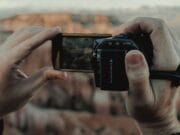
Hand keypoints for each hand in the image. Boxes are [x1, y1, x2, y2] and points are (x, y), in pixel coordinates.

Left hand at [0, 26, 65, 116]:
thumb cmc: (6, 100)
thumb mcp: (27, 91)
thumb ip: (45, 78)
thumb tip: (63, 74)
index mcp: (7, 63)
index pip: (29, 44)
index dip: (45, 35)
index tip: (58, 30)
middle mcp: (1, 54)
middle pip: (25, 34)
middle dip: (43, 31)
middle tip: (58, 32)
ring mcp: (0, 51)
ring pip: (20, 33)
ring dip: (36, 31)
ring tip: (51, 34)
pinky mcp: (2, 52)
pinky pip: (17, 38)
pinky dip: (30, 36)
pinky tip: (38, 38)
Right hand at [116, 17, 179, 134]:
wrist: (156, 116)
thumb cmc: (147, 109)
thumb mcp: (140, 96)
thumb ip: (137, 76)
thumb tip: (132, 53)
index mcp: (168, 61)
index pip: (157, 28)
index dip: (137, 24)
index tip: (120, 33)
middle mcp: (172, 56)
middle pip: (155, 26)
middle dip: (134, 26)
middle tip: (117, 36)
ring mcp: (169, 56)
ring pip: (154, 31)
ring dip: (136, 30)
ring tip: (120, 39)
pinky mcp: (163, 59)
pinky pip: (153, 39)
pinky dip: (138, 37)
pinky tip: (128, 45)